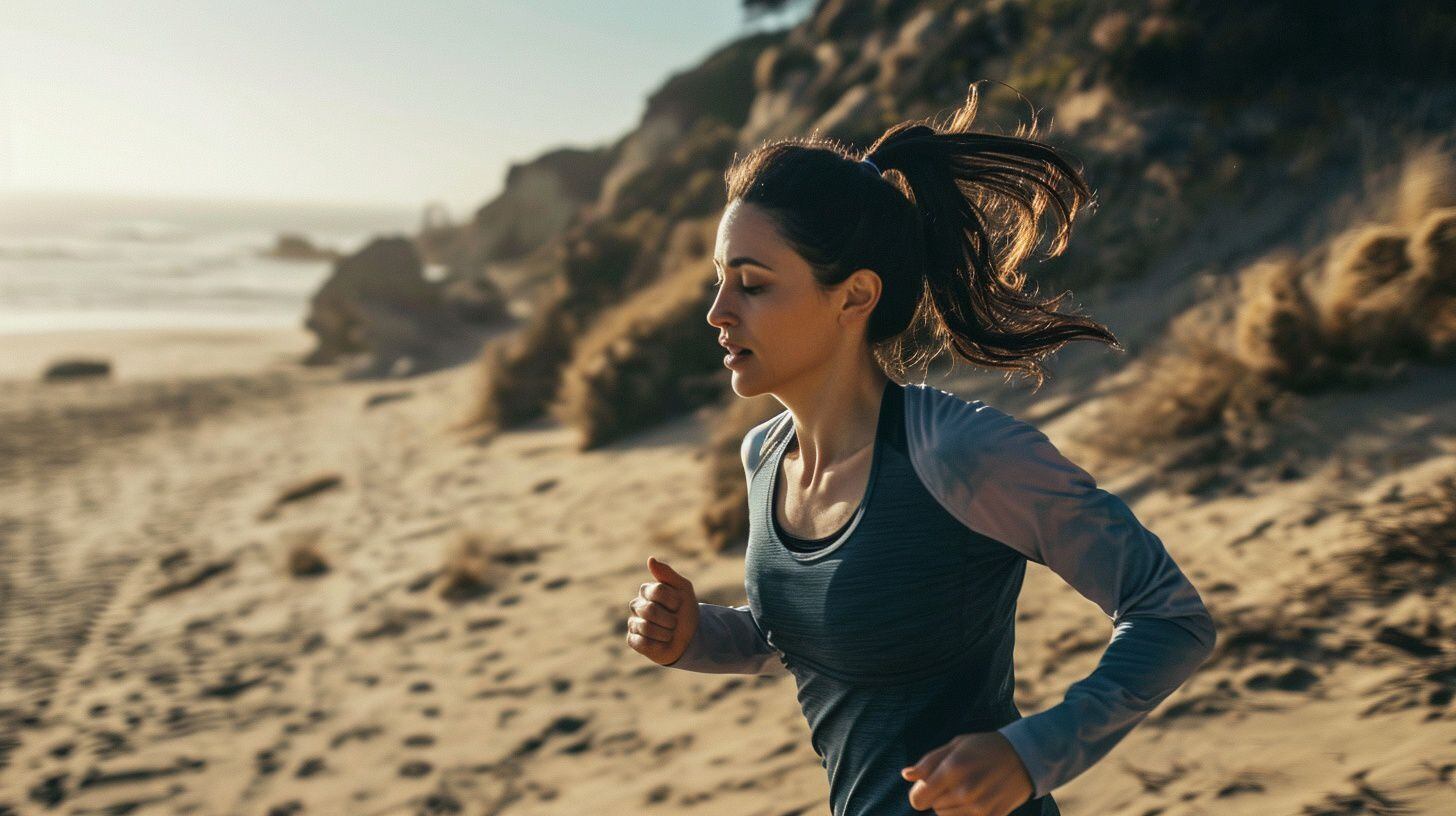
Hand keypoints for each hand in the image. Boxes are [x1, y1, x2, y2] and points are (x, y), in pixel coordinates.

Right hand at [625, 556, 700, 664]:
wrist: (689, 638)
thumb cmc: (685, 611)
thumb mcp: (683, 589)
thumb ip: (667, 574)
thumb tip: (650, 559)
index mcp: (646, 590)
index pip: (658, 591)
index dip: (674, 601)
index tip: (679, 605)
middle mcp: (636, 605)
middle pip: (650, 610)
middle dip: (670, 619)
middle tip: (674, 622)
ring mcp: (633, 623)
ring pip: (646, 627)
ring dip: (666, 633)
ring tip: (669, 633)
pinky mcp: (632, 640)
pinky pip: (643, 642)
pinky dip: (658, 644)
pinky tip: (660, 642)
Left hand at [901, 731, 1033, 814]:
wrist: (1025, 757)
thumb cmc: (985, 747)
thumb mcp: (956, 745)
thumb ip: (928, 762)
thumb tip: (906, 775)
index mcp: (952, 769)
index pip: (918, 799)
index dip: (919, 793)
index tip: (928, 786)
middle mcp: (965, 791)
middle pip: (933, 808)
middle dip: (938, 796)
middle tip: (956, 781)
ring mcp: (979, 808)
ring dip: (951, 807)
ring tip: (967, 790)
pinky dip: (965, 814)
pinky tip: (975, 800)